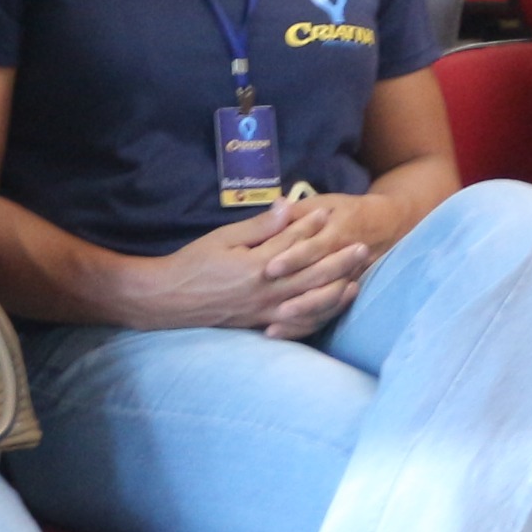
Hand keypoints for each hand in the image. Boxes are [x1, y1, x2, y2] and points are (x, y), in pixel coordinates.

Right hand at [138, 198, 374, 335]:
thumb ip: (259, 226)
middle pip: (312, 274)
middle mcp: (266, 291)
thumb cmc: (193, 264)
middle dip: (340, 260)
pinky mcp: (261, 325)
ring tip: (357, 279)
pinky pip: (297, 325)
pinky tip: (330, 309)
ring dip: (337, 290)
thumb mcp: (222, 238)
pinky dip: (317, 317)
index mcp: (256, 265)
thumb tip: (286, 206)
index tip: (329, 212)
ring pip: (311, 303)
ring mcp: (265, 312)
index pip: (292, 243)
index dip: (311, 226)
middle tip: (363, 247)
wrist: (169, 300)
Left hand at [255, 193, 399, 337]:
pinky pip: (330, 313)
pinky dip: (309, 323)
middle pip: (320, 281)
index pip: (313, 248)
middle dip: (296, 295)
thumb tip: (276, 207)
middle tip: (268, 305)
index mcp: (337, 233)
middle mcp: (344, 261)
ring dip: (302, 314)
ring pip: (327, 302)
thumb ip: (299, 211)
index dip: (292, 258)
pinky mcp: (348, 293)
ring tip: (274, 325)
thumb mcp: (325, 203)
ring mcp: (349, 280)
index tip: (269, 268)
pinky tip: (287, 331)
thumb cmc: (347, 211)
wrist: (388, 225)